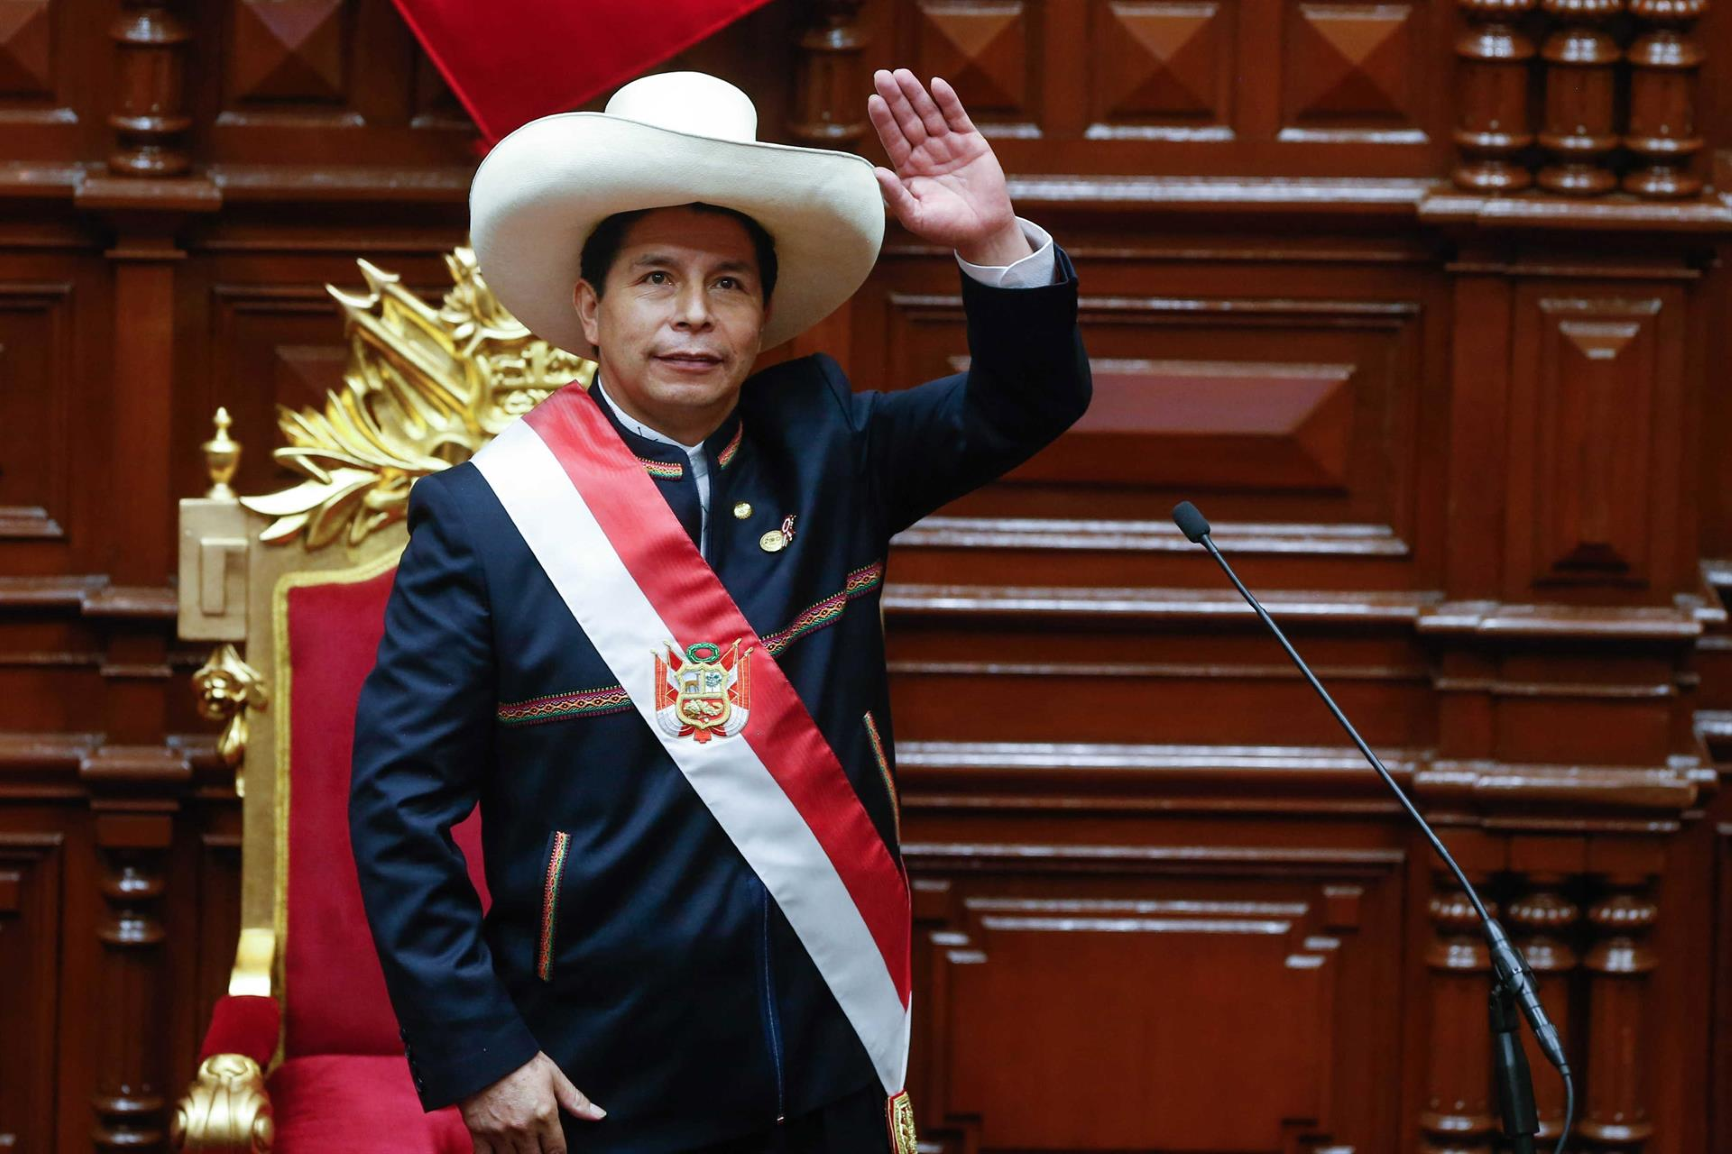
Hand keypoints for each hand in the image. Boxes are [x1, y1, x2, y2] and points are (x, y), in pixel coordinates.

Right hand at [458, 1051, 603, 1153]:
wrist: (486, 1052)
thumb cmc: (522, 1061)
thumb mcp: (554, 1076)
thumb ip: (575, 1100)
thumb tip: (599, 1115)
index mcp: (544, 1115)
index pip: (557, 1151)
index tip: (556, 1152)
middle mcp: (523, 1129)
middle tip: (539, 1148)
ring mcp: (500, 1133)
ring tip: (522, 1149)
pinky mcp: (479, 1133)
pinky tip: (500, 1153)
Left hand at [867, 68, 1032, 266]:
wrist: (984, 231)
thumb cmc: (947, 229)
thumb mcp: (916, 217)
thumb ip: (896, 196)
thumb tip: (875, 171)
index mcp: (909, 169)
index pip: (892, 139)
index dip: (883, 120)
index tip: (873, 100)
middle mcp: (925, 152)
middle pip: (907, 120)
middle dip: (895, 99)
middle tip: (882, 76)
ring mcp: (947, 144)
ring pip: (929, 113)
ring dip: (916, 94)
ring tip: (902, 74)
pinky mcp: (970, 141)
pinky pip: (957, 116)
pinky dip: (948, 100)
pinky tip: (936, 85)